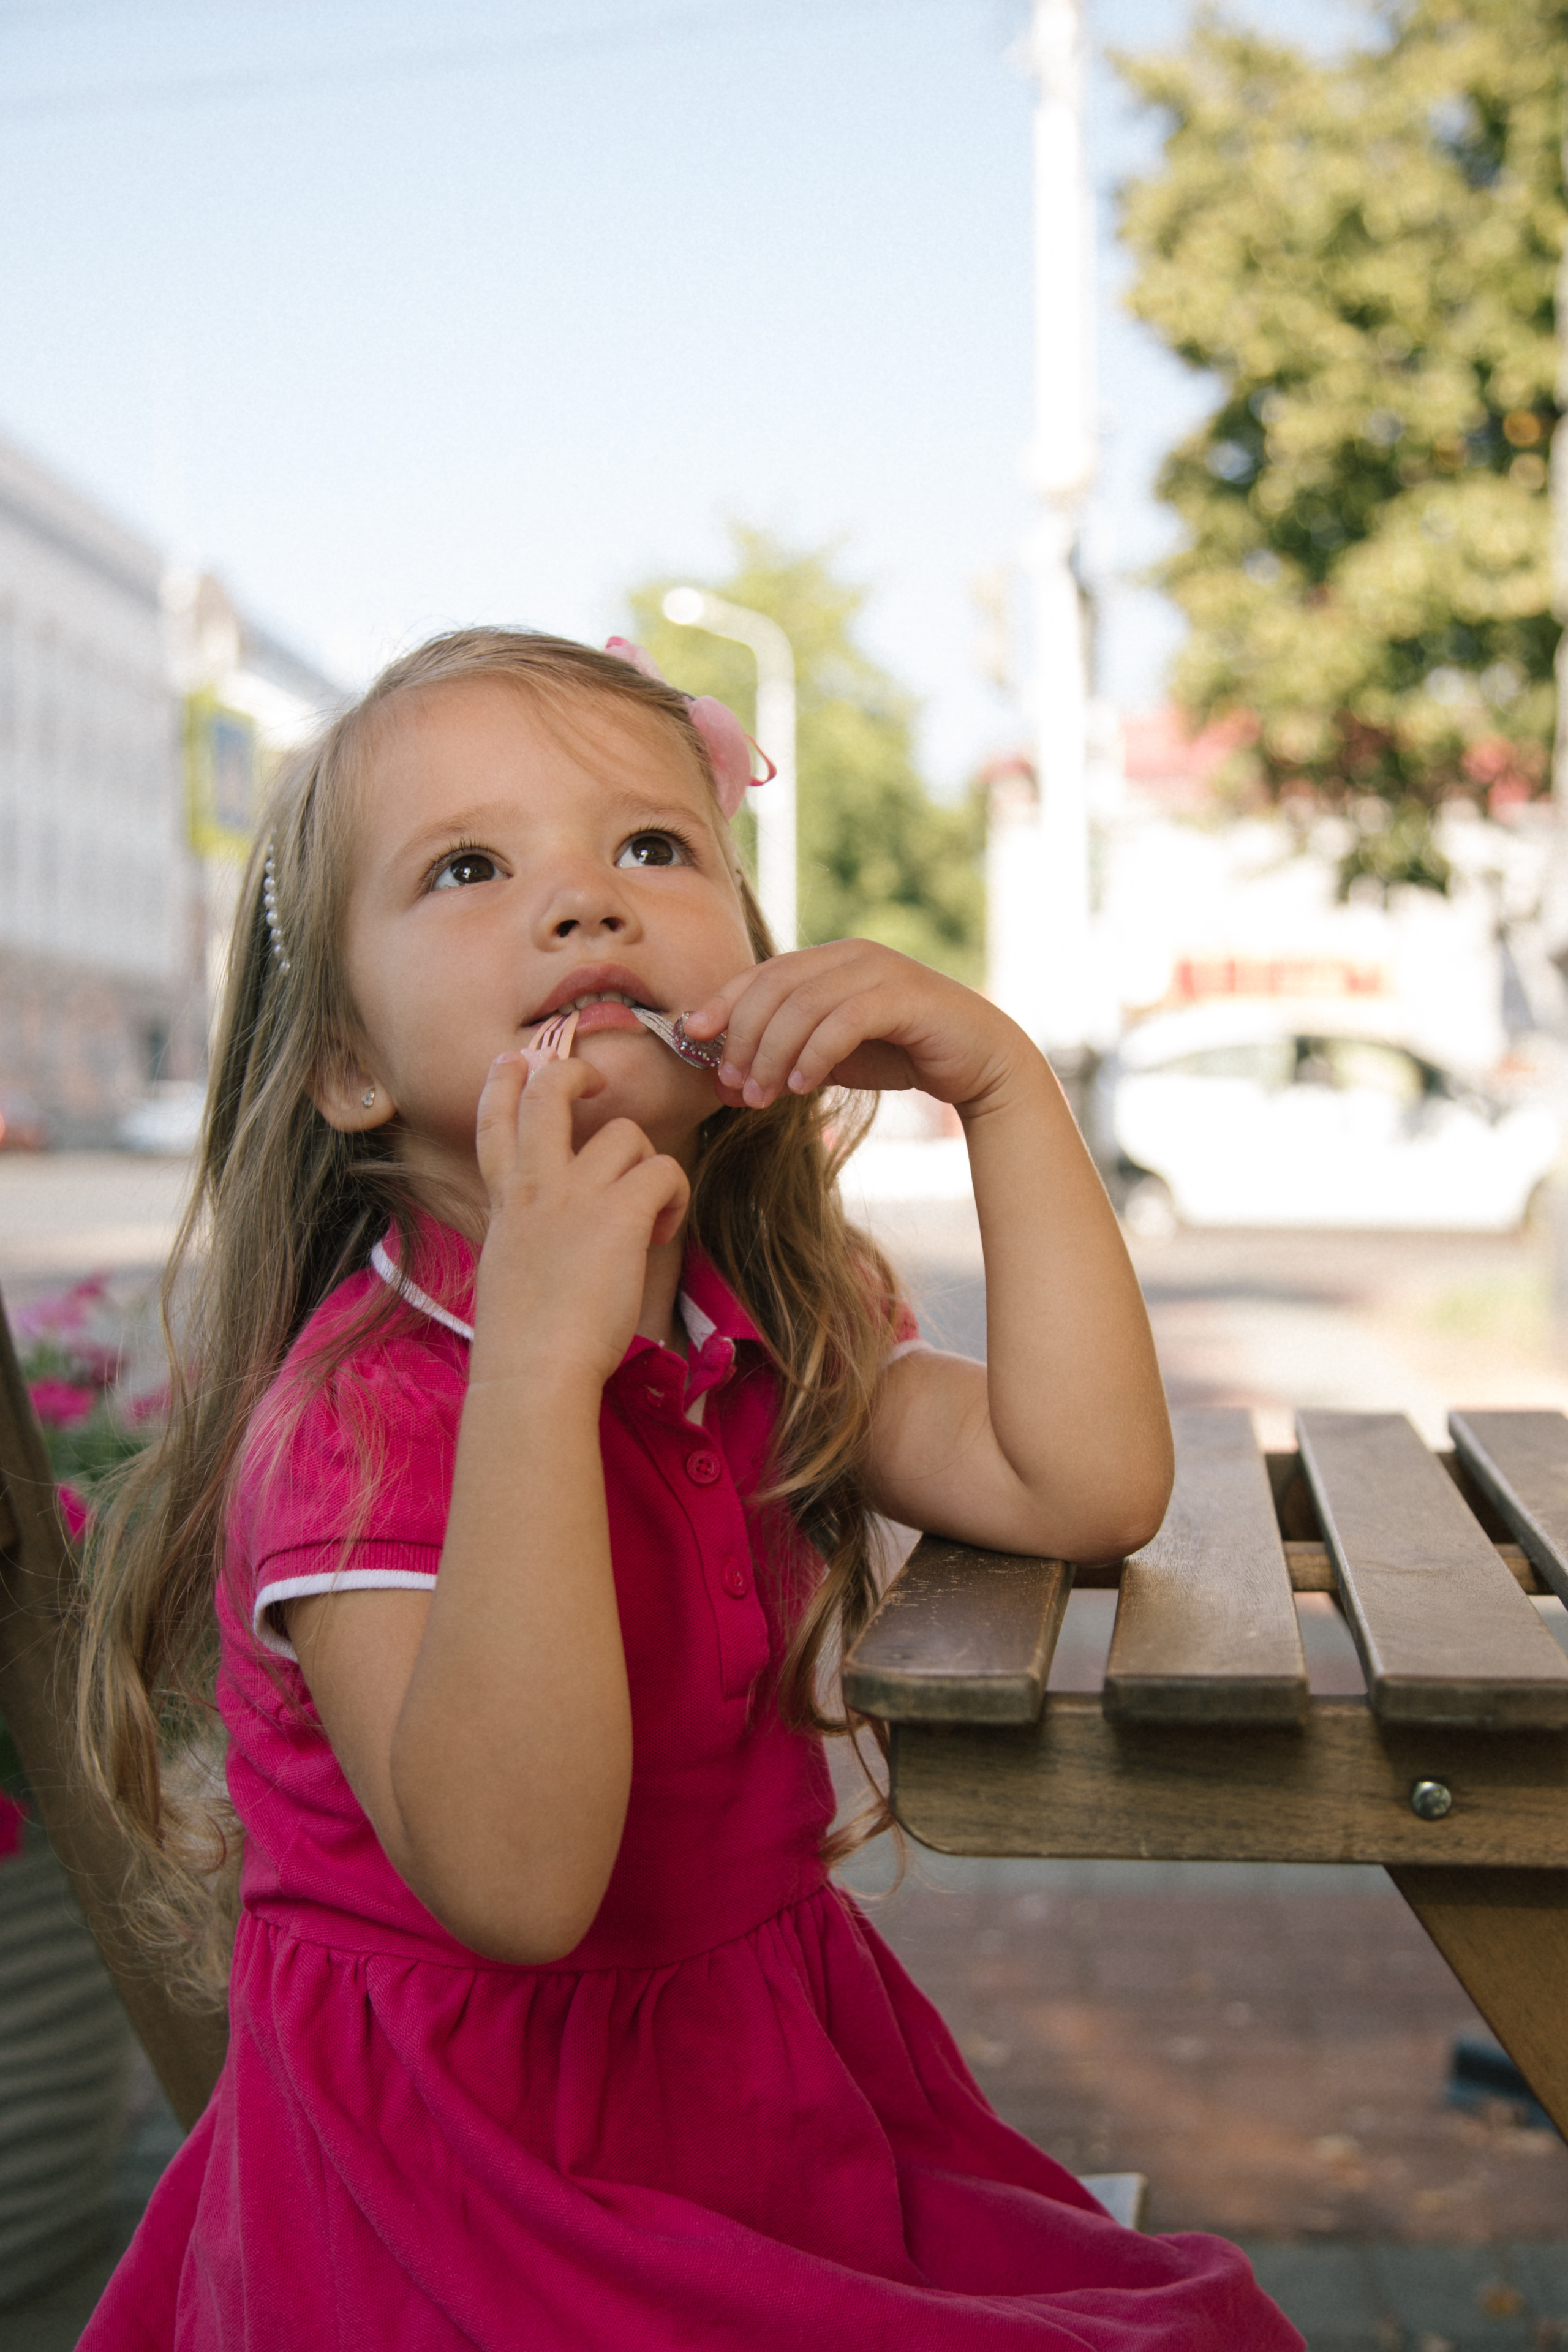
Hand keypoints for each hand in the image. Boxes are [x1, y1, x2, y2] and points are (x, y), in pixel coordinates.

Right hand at [470, 1053, 689, 1388]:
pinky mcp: (620, 1212)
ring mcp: (576, 1193)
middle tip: (597, 1083)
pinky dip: (674, 1197)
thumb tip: (547, 1227)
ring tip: (648, 1215)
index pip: (494, 1119)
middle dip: (574, 1073)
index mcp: (505, 1200)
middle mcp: (535, 1184)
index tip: (517, 1062)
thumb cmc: (523, 1339)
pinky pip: (664, 1171)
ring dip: (647, 1166)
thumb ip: (523, 1230)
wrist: (533, 1371)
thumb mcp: (506, 1266)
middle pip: (549, 1091)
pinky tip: (660, 1233)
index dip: (505, 1080)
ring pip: (626, 1133)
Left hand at [683, 941, 1033, 1117]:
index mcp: (829, 959)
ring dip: (773, 1053)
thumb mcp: (829, 1059)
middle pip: (774, 986)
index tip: (690, 1039)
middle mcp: (851, 954)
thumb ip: (784, 1061)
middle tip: (732, 1085)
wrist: (979, 1061)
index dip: (721, 1003)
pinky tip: (803, 1087)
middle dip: (743, 1037)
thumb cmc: (901, 1055)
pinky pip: (844, 1021)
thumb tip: (726, 1086)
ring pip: (803, 1005)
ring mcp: (880, 970)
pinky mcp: (905, 996)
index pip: (761, 974)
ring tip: (762, 1096)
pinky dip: (815, 1054)